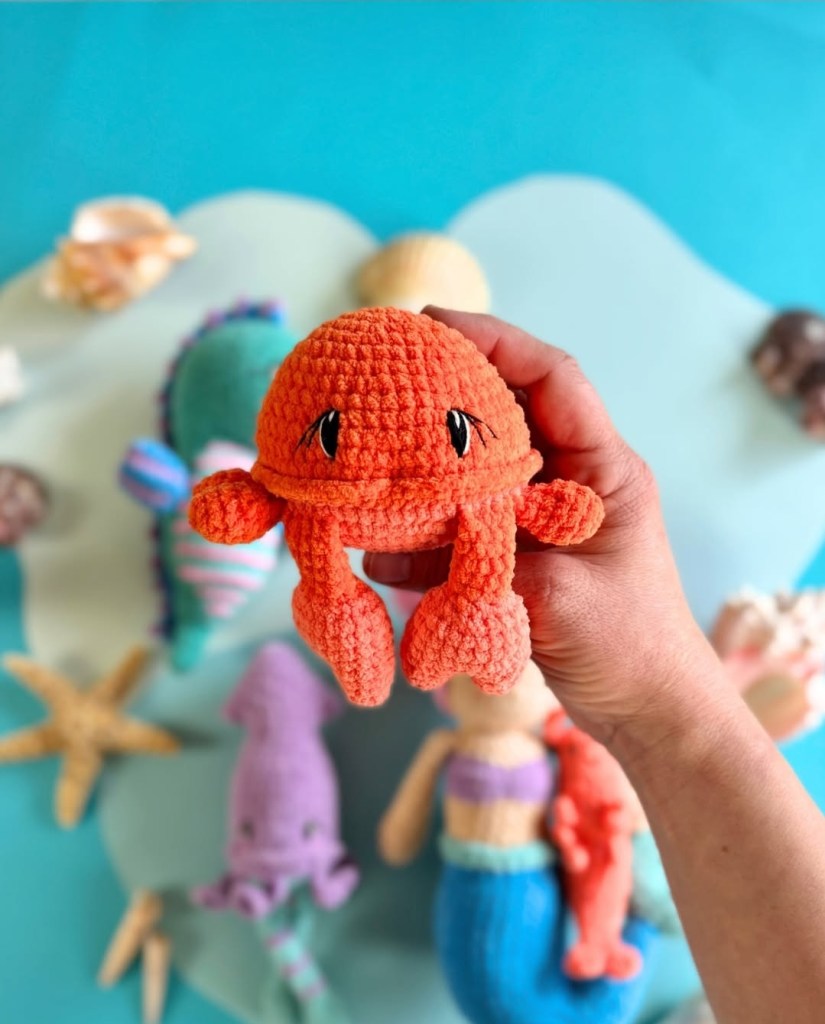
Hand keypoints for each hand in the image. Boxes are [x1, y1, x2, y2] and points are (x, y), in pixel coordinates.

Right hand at [364, 308, 723, 749]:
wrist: (650, 711)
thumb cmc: (630, 648)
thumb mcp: (560, 599)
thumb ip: (483, 562)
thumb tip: (388, 552)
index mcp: (601, 468)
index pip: (551, 376)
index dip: (494, 340)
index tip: (431, 323)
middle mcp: (570, 481)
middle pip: (503, 414)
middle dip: (444, 395)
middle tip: (382, 383)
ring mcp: (541, 518)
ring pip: (474, 472)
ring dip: (425, 472)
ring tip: (369, 465)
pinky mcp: (517, 556)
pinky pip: (461, 529)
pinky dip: (421, 538)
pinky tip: (380, 551)